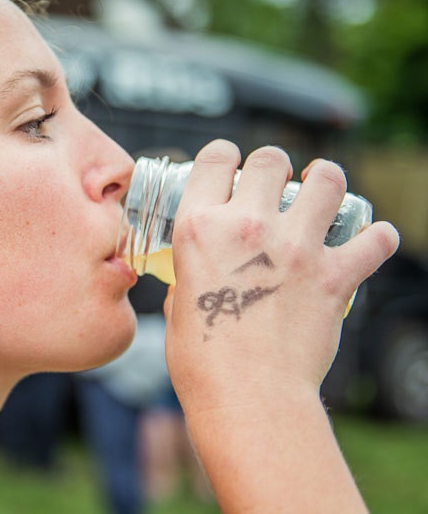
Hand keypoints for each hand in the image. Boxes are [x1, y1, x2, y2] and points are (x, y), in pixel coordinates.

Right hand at [163, 140, 398, 414]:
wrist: (247, 397)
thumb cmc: (203, 361)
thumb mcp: (178, 302)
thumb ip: (193, 274)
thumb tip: (202, 273)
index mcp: (198, 228)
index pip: (215, 158)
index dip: (225, 158)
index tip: (231, 168)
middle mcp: (246, 225)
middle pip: (271, 158)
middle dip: (276, 166)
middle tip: (277, 185)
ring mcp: (295, 247)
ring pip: (327, 180)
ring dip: (326, 181)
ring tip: (323, 192)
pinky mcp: (334, 276)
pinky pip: (374, 240)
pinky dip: (376, 238)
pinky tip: (371, 240)